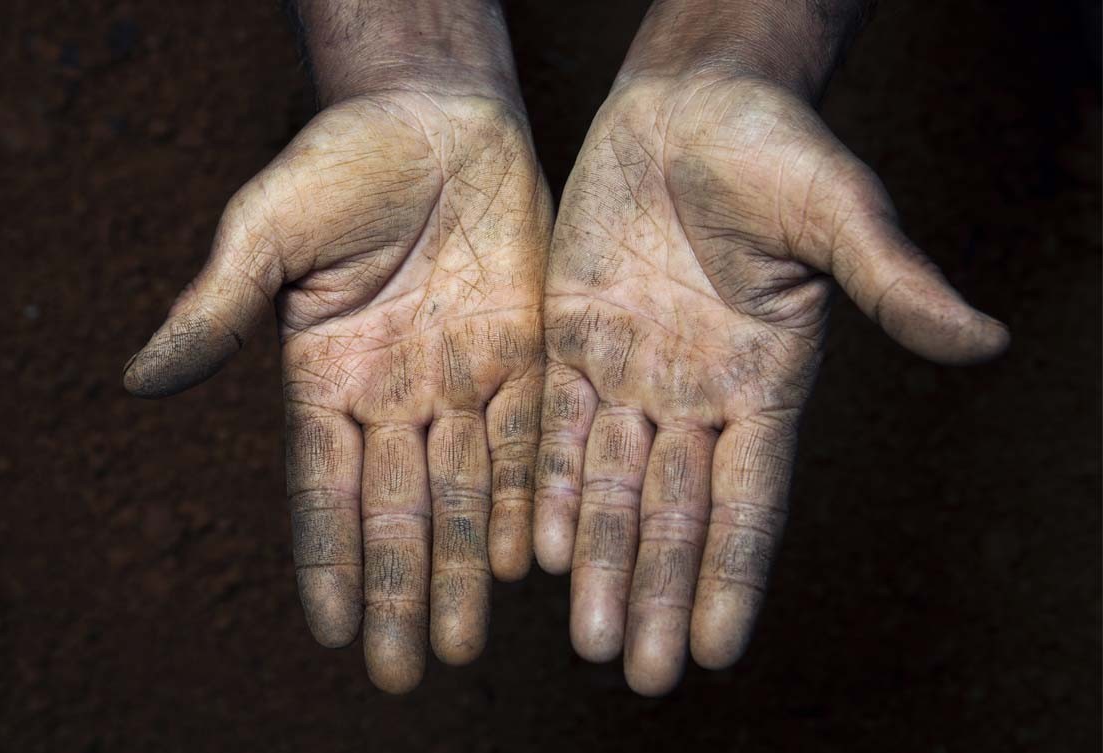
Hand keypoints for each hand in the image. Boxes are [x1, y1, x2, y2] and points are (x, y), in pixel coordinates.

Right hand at [124, 89, 550, 691]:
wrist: (438, 115)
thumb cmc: (341, 161)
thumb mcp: (268, 227)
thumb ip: (219, 306)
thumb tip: (139, 379)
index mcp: (326, 378)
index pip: (323, 489)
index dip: (328, 559)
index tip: (330, 633)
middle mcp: (394, 395)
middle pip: (397, 510)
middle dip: (399, 591)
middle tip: (403, 672)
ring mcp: (462, 380)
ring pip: (466, 493)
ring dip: (464, 569)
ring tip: (462, 644)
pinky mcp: (527, 355)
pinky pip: (529, 440)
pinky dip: (530, 499)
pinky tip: (531, 560)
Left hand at [534, 66, 1006, 694]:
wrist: (689, 103)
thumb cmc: (776, 148)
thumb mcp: (837, 212)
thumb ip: (892, 282)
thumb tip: (983, 341)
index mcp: (764, 382)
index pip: (748, 501)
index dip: (730, 573)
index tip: (714, 649)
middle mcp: (696, 393)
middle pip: (673, 513)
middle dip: (656, 591)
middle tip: (639, 672)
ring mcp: (632, 371)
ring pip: (611, 485)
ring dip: (599, 561)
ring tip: (588, 638)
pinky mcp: (573, 339)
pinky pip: (557, 427)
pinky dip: (550, 486)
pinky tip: (539, 549)